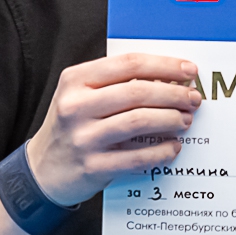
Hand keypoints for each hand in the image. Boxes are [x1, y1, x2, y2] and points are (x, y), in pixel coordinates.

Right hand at [25, 53, 201, 207]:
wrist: (42, 169)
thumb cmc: (71, 126)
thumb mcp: (81, 95)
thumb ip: (115, 83)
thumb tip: (168, 77)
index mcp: (75, 80)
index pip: (128, 64)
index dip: (164, 65)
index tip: (188, 71)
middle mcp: (76, 106)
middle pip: (137, 92)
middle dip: (173, 94)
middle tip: (192, 98)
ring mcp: (83, 138)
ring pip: (139, 122)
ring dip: (170, 119)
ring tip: (185, 120)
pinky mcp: (92, 167)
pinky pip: (137, 157)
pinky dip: (161, 151)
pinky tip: (173, 147)